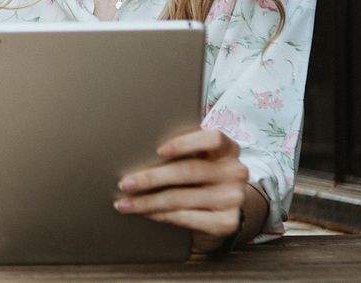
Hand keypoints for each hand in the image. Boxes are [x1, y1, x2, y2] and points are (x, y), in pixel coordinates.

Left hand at [114, 128, 248, 248]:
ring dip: (148, 201)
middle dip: (151, 178)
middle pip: (188, 171)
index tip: (158, 151)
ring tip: (125, 203)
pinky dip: (160, 215)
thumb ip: (184, 150)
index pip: (213, 139)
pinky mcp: (226, 222)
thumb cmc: (203, 176)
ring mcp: (233, 198)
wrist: (225, 210)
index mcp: (228, 148)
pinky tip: (145, 214)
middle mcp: (235, 171)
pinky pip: (185, 218)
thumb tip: (139, 150)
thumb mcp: (201, 158)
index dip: (185, 143)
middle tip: (125, 183)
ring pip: (181, 198)